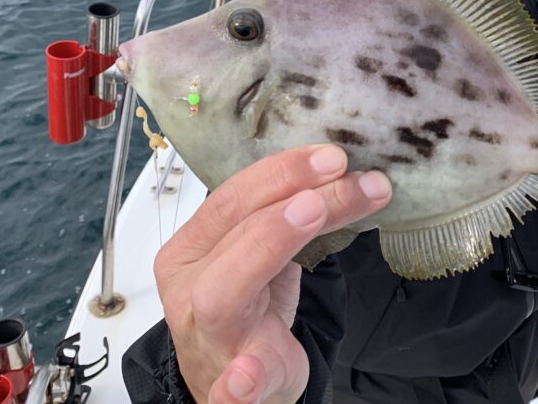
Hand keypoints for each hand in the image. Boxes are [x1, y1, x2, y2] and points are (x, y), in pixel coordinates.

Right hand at [154, 144, 391, 402]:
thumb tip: (343, 167)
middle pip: (239, 231)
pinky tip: (249, 375)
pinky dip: (238, 382)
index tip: (333, 156)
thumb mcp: (260, 252)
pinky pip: (227, 387)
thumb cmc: (247, 308)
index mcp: (191, 247)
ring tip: (316, 212)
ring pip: (227, 292)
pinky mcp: (233, 387)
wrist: (231, 379)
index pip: (233, 197)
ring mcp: (207, 338)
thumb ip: (285, 213)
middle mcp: (189, 286)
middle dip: (296, 197)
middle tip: (348, 179)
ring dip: (277, 244)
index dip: (283, 171)